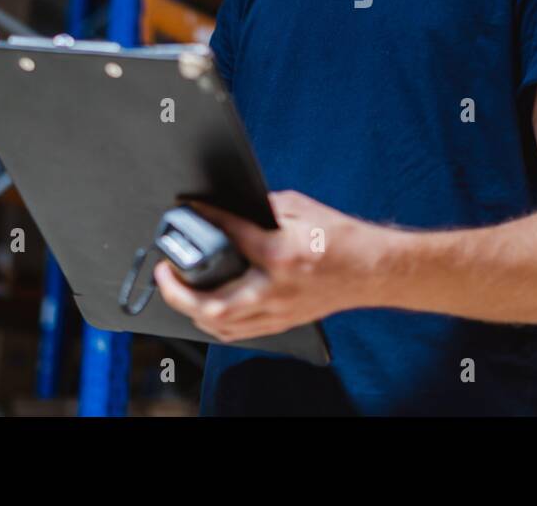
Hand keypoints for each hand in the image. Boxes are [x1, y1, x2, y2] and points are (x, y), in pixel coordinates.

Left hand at [152, 190, 385, 342]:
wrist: (372, 270)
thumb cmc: (341, 238)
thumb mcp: (302, 208)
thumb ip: (264, 207)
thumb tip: (234, 205)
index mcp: (282, 253)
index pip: (231, 235)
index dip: (205, 218)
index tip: (188, 208)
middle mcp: (276, 288)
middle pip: (212, 304)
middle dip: (177, 291)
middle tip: (164, 270)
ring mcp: (278, 311)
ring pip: (221, 325)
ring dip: (190, 309)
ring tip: (177, 289)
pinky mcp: (282, 322)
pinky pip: (238, 332)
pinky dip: (214, 321)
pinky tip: (203, 307)